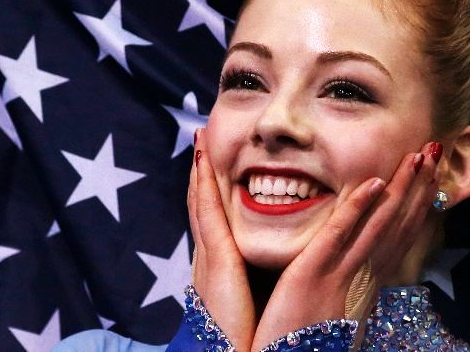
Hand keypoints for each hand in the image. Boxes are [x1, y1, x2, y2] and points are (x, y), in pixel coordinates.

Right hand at [188, 128, 254, 350]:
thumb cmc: (250, 338)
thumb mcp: (250, 304)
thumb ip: (256, 285)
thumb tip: (270, 275)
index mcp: (221, 269)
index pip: (215, 221)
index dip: (211, 190)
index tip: (212, 164)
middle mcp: (210, 257)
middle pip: (202, 204)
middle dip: (200, 172)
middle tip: (200, 138)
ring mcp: (209, 255)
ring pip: (201, 201)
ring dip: (199, 168)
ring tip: (199, 137)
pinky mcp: (215, 257)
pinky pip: (206, 210)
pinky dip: (204, 182)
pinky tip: (204, 157)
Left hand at [251, 143, 440, 349]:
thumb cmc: (305, 343)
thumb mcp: (336, 309)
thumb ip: (348, 284)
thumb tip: (360, 271)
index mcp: (365, 283)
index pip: (398, 236)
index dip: (416, 205)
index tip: (429, 176)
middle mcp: (362, 277)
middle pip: (398, 225)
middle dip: (419, 188)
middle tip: (434, 153)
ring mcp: (341, 273)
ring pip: (380, 225)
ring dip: (402, 189)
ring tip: (419, 157)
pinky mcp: (314, 273)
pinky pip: (340, 234)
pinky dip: (359, 207)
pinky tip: (375, 182)